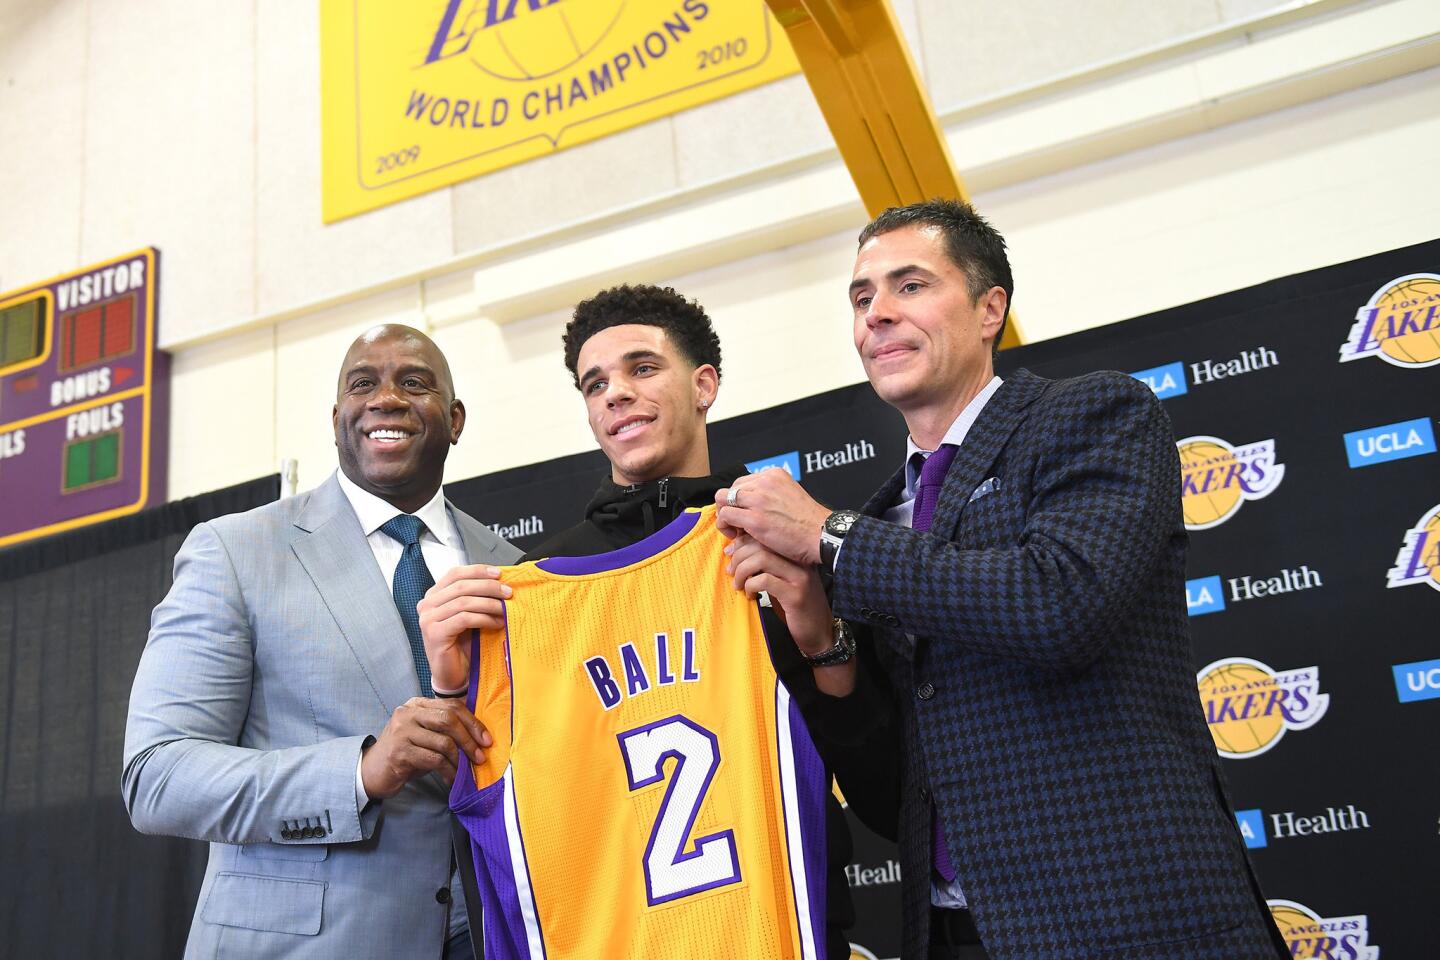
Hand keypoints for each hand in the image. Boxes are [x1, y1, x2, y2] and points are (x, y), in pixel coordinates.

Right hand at [361, 697, 492, 798]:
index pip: (452, 706)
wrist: (372, 771)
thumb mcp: (425, 735)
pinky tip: (452, 780)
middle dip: (469, 739)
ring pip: (444, 742)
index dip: (473, 722)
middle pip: (449, 720)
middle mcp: (407, 713)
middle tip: (480, 757)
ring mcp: (402, 732)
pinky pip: (434, 760)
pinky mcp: (400, 752)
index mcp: (417, 704)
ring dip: (460, 760)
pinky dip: (448, 771)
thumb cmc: (405, 753)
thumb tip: (479, 736)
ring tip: (466, 771)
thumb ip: (444, 729)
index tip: (486, 740)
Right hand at [417, 564, 511, 693]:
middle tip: (508, 592)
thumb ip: (475, 597)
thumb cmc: (462, 645)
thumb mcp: (469, 615)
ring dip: (490, 604)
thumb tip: (501, 581)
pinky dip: (484, 618)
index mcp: (433, 596)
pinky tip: (496, 623)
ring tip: (505, 610)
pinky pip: (464, 619)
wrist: (453, 674)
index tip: (499, 573)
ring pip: (464, 602)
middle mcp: (427, 605)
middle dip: (488, 587)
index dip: (478, 571)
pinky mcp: (435, 633)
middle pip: (461, 586)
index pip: (455, 574)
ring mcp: (428, 619)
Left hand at [715, 468, 831, 565]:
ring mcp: (758, 500)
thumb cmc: (808, 522)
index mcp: (773, 475)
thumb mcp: (790, 495)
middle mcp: (764, 482)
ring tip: (736, 530)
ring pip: (722, 500)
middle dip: (730, 506)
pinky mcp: (754, 519)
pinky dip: (725, 526)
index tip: (746, 513)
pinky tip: (736, 536)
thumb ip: (771, 494)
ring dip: (725, 515)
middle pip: (730, 489)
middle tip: (739, 524)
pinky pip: (725, 516)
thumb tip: (751, 502)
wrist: (821, 535)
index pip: (743, 482)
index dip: (740, 500)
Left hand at [725, 533, 832, 655]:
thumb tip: (736, 554)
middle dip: (739, 556)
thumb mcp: (782, 582)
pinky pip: (765, 581)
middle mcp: (800, 562)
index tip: (730, 555)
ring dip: (742, 571)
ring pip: (762, 559)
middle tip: (731, 572)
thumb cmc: (797, 608)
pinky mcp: (795, 595)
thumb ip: (766, 567)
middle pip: (762, 544)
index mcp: (796, 555)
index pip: (765, 537)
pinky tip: (750, 596)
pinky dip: (750, 586)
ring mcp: (800, 577)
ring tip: (738, 585)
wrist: (820, 633)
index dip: (742, 543)